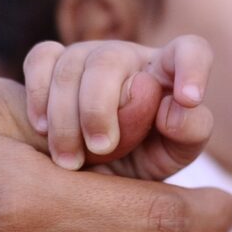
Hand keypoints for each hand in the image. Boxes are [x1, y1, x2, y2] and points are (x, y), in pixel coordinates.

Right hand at [23, 35, 213, 179]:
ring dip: (66, 117)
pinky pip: (42, 57)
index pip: (190, 50)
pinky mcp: (51, 62)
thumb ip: (187, 133)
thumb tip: (178, 107)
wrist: (79, 181)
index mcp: (167, 78)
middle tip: (101, 149)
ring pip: (73, 64)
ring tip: (69, 161)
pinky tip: (41, 129)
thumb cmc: (137, 166)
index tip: (189, 99)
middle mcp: (128, 61)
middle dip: (100, 107)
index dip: (192, 66)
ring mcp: (87, 57)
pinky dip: (39, 94)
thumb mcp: (168, 160)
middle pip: (111, 59)